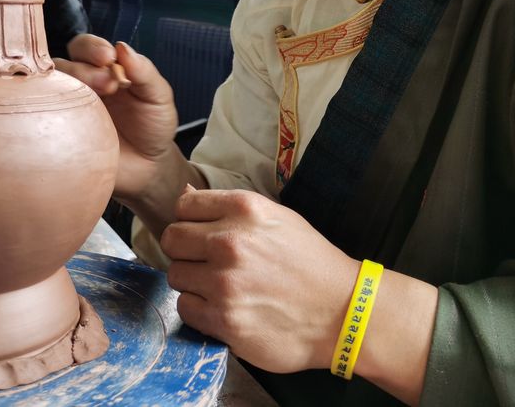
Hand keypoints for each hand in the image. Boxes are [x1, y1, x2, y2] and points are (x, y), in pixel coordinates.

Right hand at [55, 35, 181, 199]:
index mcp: (102, 69)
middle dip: (83, 68)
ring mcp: (66, 109)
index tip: (108, 58)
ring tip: (95, 99)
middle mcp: (79, 85)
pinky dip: (48, 112)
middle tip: (108, 86)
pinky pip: (41, 118)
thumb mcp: (158, 97)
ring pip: (48, 87)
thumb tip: (122, 47)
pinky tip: (67, 118)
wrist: (148, 169)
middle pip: (63, 63)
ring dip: (67, 87)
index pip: (86, 47)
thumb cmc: (153, 128)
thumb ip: (145, 72)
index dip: (93, 48)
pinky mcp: (57, 134)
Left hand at [161, 188, 358, 372]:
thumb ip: (229, 208)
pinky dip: (200, 310)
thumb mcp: (276, 218)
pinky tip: (224, 307)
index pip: (184, 205)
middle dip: (185, 251)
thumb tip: (185, 195)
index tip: (201, 234)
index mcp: (244, 209)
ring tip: (221, 287)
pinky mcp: (224, 319)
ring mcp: (225, 282)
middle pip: (172, 240)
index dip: (189, 220)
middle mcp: (230, 241)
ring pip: (176, 275)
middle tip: (207, 263)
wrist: (342, 311)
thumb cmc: (310, 263)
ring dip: (193, 282)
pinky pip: (186, 308)